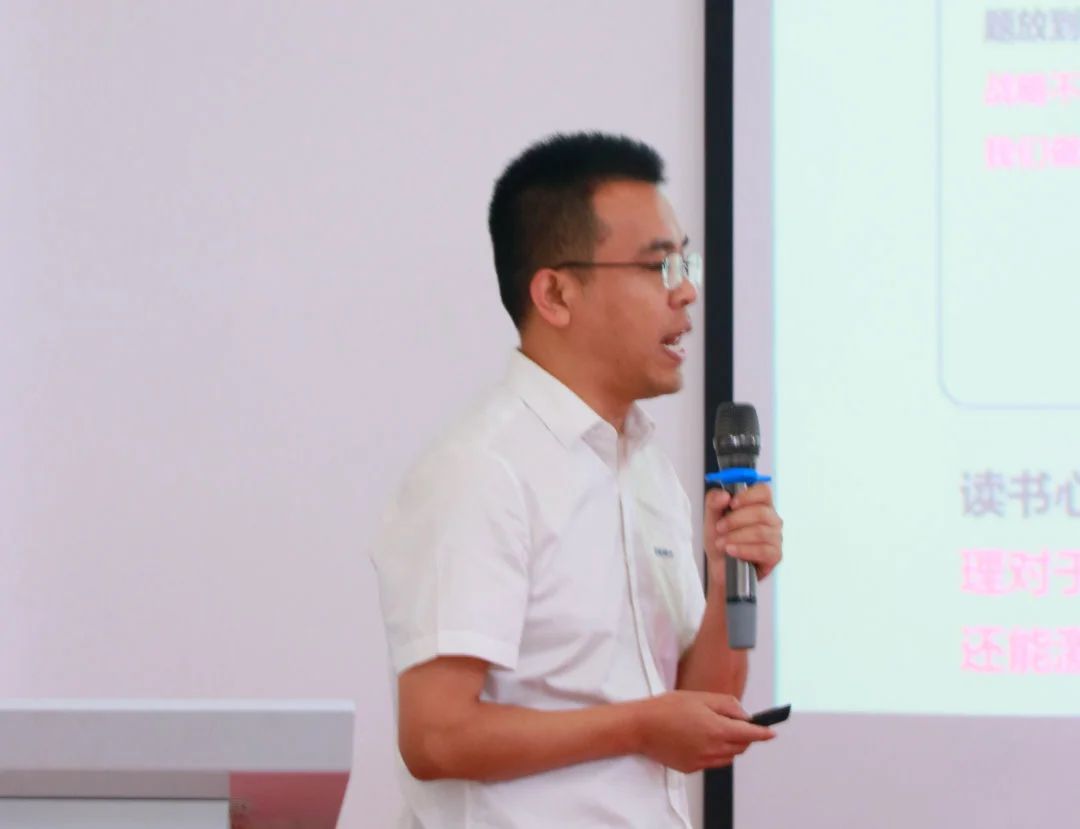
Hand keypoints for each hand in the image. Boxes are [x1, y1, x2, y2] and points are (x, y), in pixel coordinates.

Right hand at [634, 691, 774, 771]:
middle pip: (741, 746)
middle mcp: (713, 749)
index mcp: (717, 729)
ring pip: (728, 756)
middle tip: (733, 722)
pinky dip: (714, 752)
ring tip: (712, 728)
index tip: (771, 732)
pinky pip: (712, 762)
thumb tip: (744, 715)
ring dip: (729, 744)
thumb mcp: (700, 697)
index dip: (763, 733)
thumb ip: (727, 705)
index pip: (750, 734)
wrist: (641, 727)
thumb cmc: (666, 708)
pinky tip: (698, 738)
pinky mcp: (692, 768)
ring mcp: (702, 761)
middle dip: (744, 735)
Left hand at [704, 484, 782, 580]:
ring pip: (760, 531)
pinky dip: (743, 550)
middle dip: (735, 520)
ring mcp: (775, 537)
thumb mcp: (711, 518)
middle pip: (761, 512)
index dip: (748, 495)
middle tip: (719, 528)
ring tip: (721, 543)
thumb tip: (724, 495)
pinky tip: (732, 551)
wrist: (719, 567)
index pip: (764, 490)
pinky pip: (763, 550)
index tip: (731, 503)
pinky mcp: (775, 555)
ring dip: (736, 537)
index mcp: (759, 505)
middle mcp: (771, 519)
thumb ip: (713, 502)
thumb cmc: (720, 540)